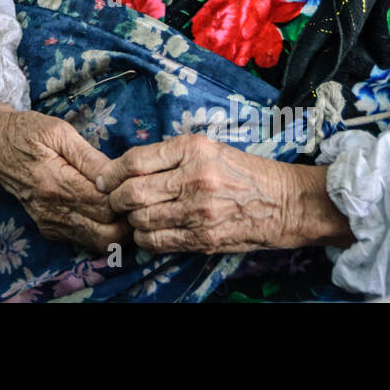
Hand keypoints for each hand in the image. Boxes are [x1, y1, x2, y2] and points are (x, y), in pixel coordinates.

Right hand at [0, 98, 131, 251]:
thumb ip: (88, 157)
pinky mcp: (49, 229)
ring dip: (118, 227)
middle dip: (128, 218)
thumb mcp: (58, 132)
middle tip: (135, 195)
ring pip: (99, 242)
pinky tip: (106, 208)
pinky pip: (84, 240)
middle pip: (107, 233)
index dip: (126, 197)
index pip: (105, 206)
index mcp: (56, 184)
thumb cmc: (26, 132)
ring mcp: (50, 223)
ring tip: (125, 202)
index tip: (133, 181)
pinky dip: (102, 230)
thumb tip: (114, 176)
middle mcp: (52, 211)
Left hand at [96, 134, 353, 253]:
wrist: (285, 202)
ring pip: (141, 220)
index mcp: (193, 149)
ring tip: (134, 216)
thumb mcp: (207, 147)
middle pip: (132, 193)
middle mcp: (194, 178)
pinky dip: (145, 238)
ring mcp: (198, 211)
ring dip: (131, 220)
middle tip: (115, 200)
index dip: (112, 173)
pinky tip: (149, 231)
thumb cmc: (243, 171)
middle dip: (116, 199)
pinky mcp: (203, 238)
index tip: (105, 179)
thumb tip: (125, 168)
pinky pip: (158, 242)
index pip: (135, 161)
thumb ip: (169, 155)